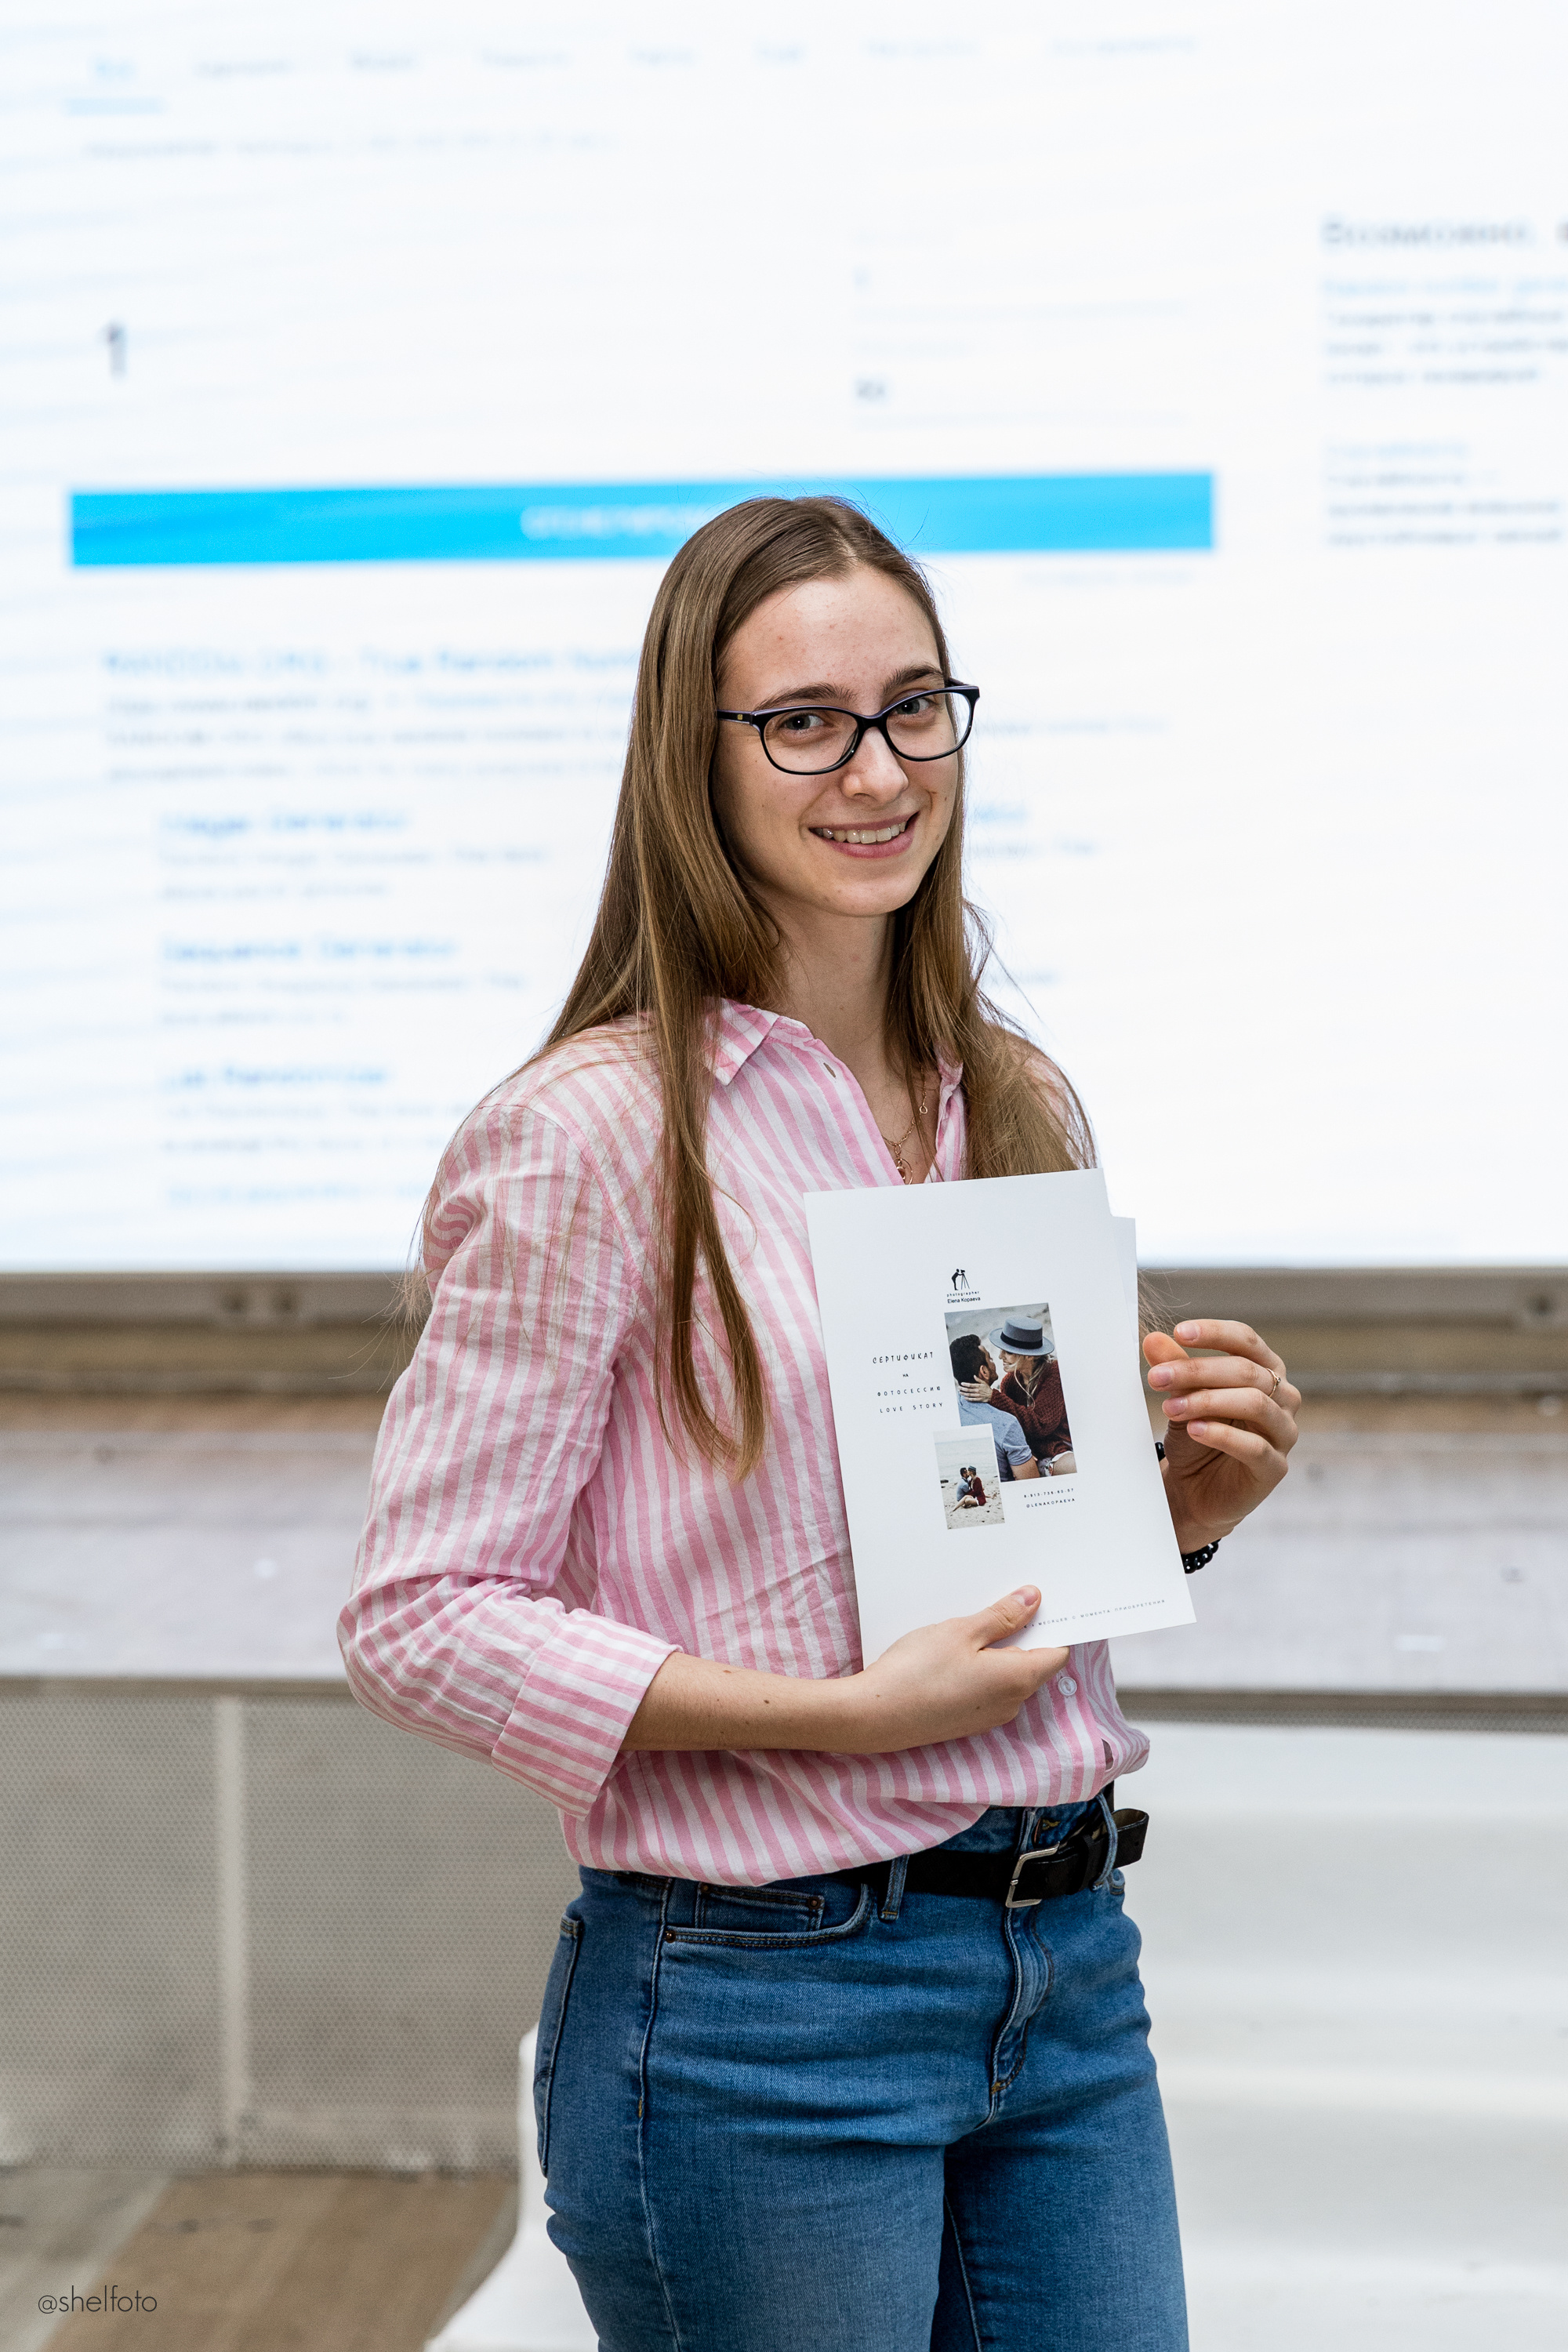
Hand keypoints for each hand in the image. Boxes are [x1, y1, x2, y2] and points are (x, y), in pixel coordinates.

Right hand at [844, 1588, 1068, 1750]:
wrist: (875, 1716)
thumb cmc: (919, 1671)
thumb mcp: (962, 1631)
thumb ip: (1003, 1617)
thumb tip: (1034, 1600)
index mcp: (1018, 1679)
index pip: (1056, 1652)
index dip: (1051, 1626)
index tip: (1037, 1603)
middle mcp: (1011, 1704)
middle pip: (1031, 1664)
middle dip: (1019, 1635)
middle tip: (994, 1606)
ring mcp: (989, 1717)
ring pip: (1007, 1676)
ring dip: (995, 1652)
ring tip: (966, 1630)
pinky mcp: (968, 1722)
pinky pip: (988, 1690)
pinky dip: (980, 1670)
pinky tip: (953, 1655)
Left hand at [959, 1377, 992, 1402]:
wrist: (992, 1395)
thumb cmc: (987, 1388)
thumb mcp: (984, 1383)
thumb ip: (978, 1380)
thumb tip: (974, 1376)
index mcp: (978, 1386)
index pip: (970, 1385)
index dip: (965, 1384)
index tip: (961, 1383)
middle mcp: (977, 1391)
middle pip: (968, 1390)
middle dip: (962, 1389)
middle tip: (958, 1388)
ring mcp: (978, 1395)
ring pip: (969, 1394)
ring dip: (964, 1393)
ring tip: (960, 1392)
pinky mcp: (978, 1399)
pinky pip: (972, 1399)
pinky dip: (968, 1399)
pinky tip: (965, 1397)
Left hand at [1145, 1320, 1298, 1550]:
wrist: (1194, 1490)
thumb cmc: (1195, 1435)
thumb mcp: (1180, 1397)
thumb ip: (1173, 1369)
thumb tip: (1154, 1340)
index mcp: (1265, 1371)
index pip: (1246, 1340)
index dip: (1215, 1333)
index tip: (1179, 1332)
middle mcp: (1283, 1398)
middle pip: (1246, 1371)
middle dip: (1197, 1370)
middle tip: (1157, 1377)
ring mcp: (1284, 1433)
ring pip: (1255, 1404)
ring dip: (1207, 1401)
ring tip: (1170, 1407)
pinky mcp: (1275, 1467)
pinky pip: (1254, 1446)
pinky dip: (1221, 1435)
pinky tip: (1194, 1430)